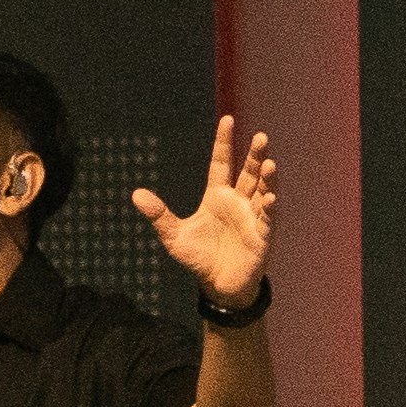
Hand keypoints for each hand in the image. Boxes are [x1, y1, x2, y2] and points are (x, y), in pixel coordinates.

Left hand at [131, 117, 279, 305]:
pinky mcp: (262, 235)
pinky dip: (270, 207)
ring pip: (263, 191)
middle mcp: (238, 202)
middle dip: (255, 155)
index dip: (224, 142)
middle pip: (249, 172)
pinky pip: (267, 218)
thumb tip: (135, 193)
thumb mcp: (173, 236)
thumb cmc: (199, 259)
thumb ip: (158, 214)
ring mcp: (252, 217)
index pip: (221, 163)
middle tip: (261, 136)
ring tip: (269, 163)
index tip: (227, 119)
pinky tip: (270, 197)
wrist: (217, 286)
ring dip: (267, 178)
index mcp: (217, 197)